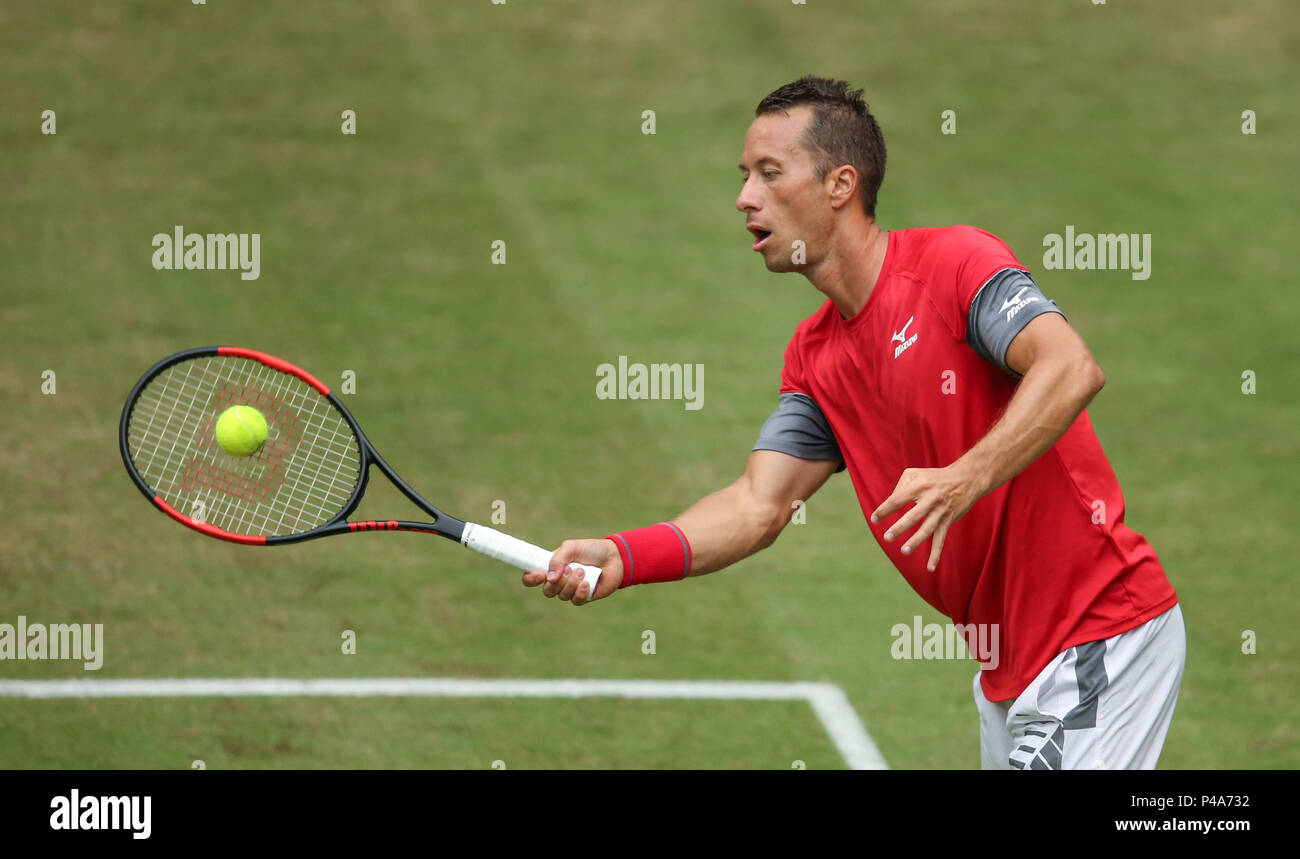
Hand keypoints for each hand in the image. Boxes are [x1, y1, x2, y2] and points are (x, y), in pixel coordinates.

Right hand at [521, 538, 623, 605]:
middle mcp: (559, 580)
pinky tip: (588, 583)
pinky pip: (575, 601)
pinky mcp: (583, 597)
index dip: (531, 579)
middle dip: (558, 581)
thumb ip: (558, 559)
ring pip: (562, 596)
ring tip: (583, 571)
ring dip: (572, 584)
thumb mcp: (572, 547)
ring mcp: (570, 590)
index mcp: (552, 567)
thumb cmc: (591, 549)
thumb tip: (549, 578)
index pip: (532, 578)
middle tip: (570, 569)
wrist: (614, 557)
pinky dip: (580, 592)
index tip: (541, 575)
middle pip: (547, 591)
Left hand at [870, 465, 985, 571]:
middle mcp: (931, 498)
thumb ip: (900, 487)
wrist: (966, 479)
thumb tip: (890, 505)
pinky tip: (930, 568)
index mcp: (919, 485)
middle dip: (900, 527)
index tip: (874, 519)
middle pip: (913, 515)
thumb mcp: (915, 474)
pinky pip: (941, 539)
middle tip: (887, 537)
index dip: (885, 509)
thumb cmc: (934, 477)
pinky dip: (936, 554)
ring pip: (927, 529)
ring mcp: (941, 511)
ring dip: (916, 541)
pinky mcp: (948, 520)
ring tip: (904, 551)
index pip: (898, 499)